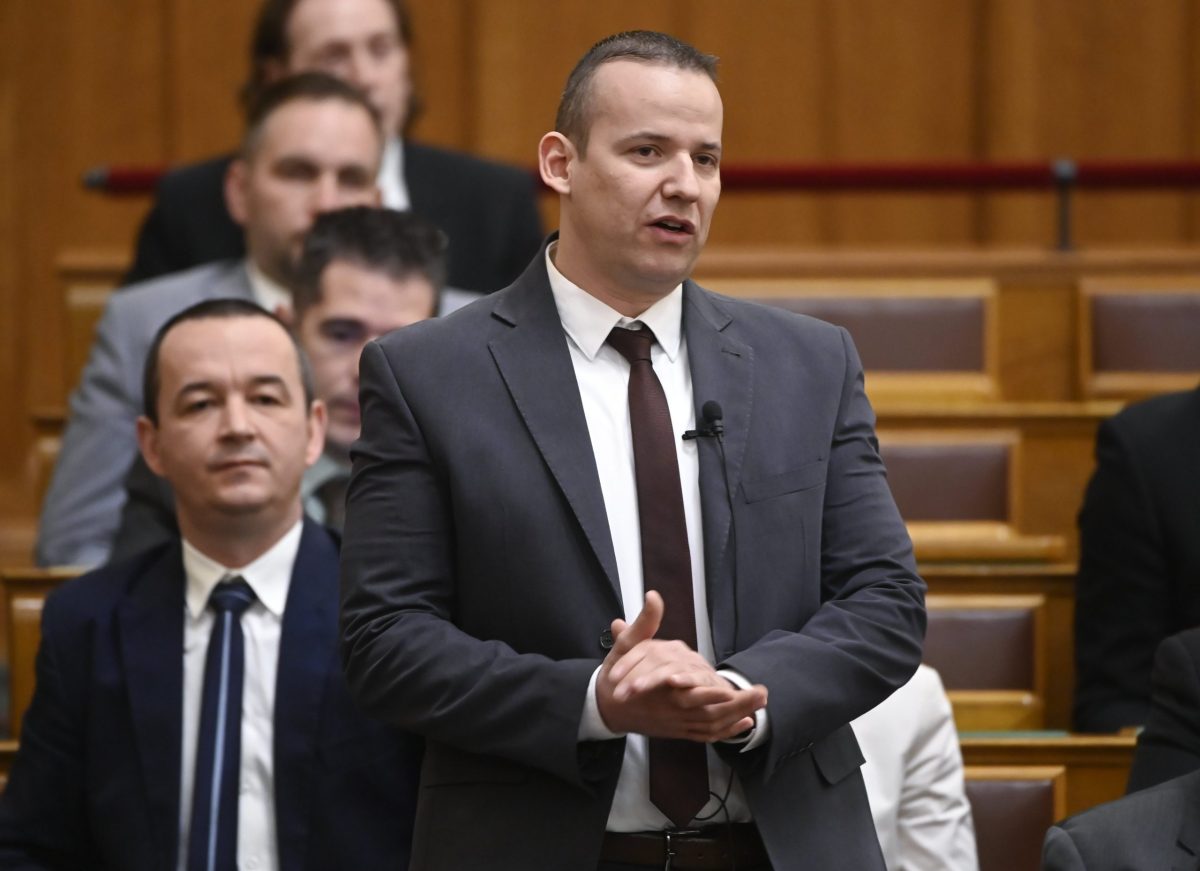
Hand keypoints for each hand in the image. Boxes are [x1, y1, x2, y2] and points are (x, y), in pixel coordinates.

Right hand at [596, 591, 767, 740]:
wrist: (605, 707)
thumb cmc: (615, 676)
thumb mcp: (626, 646)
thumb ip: (644, 623)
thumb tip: (653, 597)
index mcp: (658, 687)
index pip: (689, 692)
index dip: (711, 692)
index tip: (731, 687)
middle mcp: (670, 708)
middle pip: (708, 713)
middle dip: (736, 706)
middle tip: (762, 695)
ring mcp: (675, 722)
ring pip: (710, 725)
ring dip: (736, 718)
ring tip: (758, 710)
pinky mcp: (678, 731)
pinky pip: (705, 735)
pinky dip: (725, 731)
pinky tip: (743, 724)